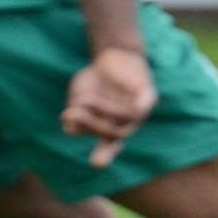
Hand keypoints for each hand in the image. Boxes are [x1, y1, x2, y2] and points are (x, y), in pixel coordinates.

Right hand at [62, 47, 157, 166]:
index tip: (96, 164)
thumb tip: (70, 130)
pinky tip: (112, 93)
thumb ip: (75, 112)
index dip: (104, 156)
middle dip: (90, 125)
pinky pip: (139, 106)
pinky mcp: (148, 97)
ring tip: (82, 100)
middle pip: (112, 134)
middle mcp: (126, 125)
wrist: (115, 54)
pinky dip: (122, 101)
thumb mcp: (79, 95)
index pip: (108, 148)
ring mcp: (139, 112)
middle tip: (69, 114)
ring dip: (100, 110)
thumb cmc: (95, 81)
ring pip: (123, 119)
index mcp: (109, 130)